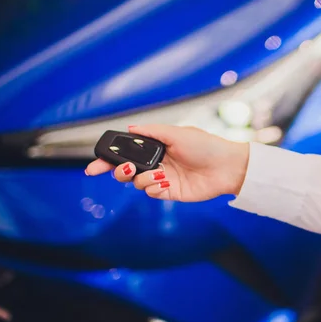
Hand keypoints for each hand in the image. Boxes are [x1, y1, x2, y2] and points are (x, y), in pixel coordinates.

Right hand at [85, 125, 249, 201]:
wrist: (226, 167)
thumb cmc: (205, 145)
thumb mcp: (177, 133)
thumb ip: (152, 132)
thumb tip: (130, 128)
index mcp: (156, 147)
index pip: (127, 153)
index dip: (109, 159)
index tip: (94, 166)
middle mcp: (157, 163)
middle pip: (125, 171)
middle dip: (118, 172)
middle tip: (124, 171)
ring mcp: (162, 179)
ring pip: (137, 183)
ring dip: (142, 179)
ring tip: (159, 174)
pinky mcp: (170, 192)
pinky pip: (151, 193)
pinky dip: (154, 188)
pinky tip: (166, 182)